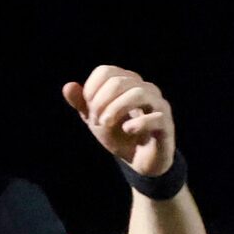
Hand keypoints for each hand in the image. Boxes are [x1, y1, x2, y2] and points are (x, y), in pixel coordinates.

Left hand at [62, 66, 176, 176]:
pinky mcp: (165, 124)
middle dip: (101, 102)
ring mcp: (158, 104)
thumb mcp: (96, 120)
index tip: (89, 112)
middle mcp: (144, 88)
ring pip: (138, 93)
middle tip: (95, 121)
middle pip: (119, 81)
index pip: (105, 72)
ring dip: (116, 109)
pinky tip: (126, 130)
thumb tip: (67, 86)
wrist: (140, 161)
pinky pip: (155, 116)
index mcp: (127, 83)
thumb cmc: (119, 136)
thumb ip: (82, 104)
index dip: (92, 91)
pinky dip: (138, 123)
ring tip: (105, 124)